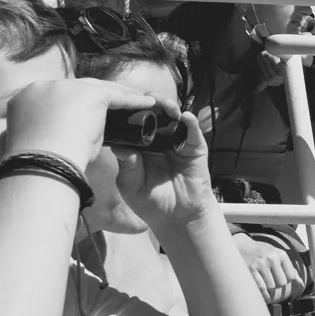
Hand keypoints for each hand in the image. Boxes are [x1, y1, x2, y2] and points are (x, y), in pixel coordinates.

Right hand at [6, 78, 154, 169]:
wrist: (40, 164)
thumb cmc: (41, 163)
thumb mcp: (44, 140)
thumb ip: (56, 129)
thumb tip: (75, 132)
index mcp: (29, 97)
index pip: (60, 96)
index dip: (78, 102)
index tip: (90, 112)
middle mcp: (44, 86)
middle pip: (80, 87)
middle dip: (100, 95)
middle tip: (119, 105)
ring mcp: (66, 87)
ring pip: (100, 88)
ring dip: (120, 95)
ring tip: (138, 103)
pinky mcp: (88, 94)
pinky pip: (115, 95)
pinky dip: (132, 100)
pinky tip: (147, 104)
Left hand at [115, 111, 217, 231]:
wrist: (177, 218)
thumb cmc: (150, 203)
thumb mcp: (130, 186)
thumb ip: (127, 166)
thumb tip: (119, 146)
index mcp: (140, 149)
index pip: (135, 126)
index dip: (131, 114)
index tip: (124, 103)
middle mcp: (158, 142)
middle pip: (155, 118)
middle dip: (151, 105)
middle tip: (145, 98)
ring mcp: (177, 144)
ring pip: (174, 120)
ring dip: (170, 109)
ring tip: (164, 103)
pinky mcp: (195, 148)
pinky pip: (193, 132)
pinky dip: (190, 122)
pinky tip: (185, 116)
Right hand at [235, 234, 308, 302]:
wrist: (240, 246)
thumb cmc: (261, 253)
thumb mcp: (276, 255)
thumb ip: (288, 268)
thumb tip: (301, 283)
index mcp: (280, 254)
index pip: (291, 275)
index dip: (287, 280)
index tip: (282, 279)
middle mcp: (271, 258)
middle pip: (282, 282)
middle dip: (278, 285)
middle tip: (273, 282)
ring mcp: (260, 264)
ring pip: (272, 286)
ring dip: (270, 290)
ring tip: (268, 287)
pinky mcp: (250, 271)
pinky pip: (261, 288)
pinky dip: (264, 295)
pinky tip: (265, 295)